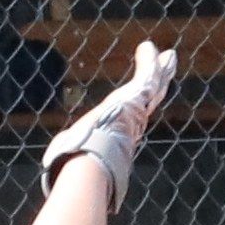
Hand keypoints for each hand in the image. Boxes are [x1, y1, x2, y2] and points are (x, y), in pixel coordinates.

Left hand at [40, 39, 177, 214]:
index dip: (142, 107)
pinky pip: (146, 75)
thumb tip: (57, 176)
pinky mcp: (135, 98)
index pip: (136, 118)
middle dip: (159, 84)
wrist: (90, 161)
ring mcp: (137, 110)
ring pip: (153, 86)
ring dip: (159, 69)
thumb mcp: (76, 156)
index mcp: (123, 135)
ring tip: (166, 55)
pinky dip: (148, 62)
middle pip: (152, 99)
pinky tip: (148, 48)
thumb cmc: (81, 165)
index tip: (145, 100)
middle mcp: (134, 123)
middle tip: (167, 70)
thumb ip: (71, 159)